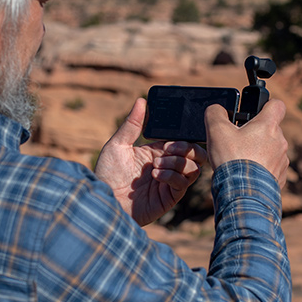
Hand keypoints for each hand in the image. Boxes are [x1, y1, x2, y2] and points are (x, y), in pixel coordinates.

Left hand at [95, 98, 207, 225]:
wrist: (105, 200)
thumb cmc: (107, 174)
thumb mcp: (117, 145)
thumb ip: (132, 124)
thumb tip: (141, 100)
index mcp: (158, 151)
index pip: (182, 140)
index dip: (182, 137)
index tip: (170, 138)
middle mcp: (168, 165)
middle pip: (196, 153)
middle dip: (187, 148)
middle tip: (168, 149)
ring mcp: (170, 182)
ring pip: (194, 168)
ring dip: (177, 163)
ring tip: (156, 165)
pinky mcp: (170, 197)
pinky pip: (183, 184)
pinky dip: (172, 176)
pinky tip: (156, 175)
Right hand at [204, 98, 288, 187]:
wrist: (243, 194)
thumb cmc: (231, 160)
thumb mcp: (216, 130)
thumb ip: (215, 113)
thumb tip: (217, 109)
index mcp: (268, 125)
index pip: (277, 104)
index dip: (266, 105)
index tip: (255, 111)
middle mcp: (280, 141)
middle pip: (271, 129)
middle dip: (256, 133)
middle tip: (238, 141)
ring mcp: (282, 161)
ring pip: (271, 150)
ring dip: (259, 152)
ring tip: (241, 160)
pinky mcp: (280, 177)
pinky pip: (271, 168)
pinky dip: (261, 169)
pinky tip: (247, 174)